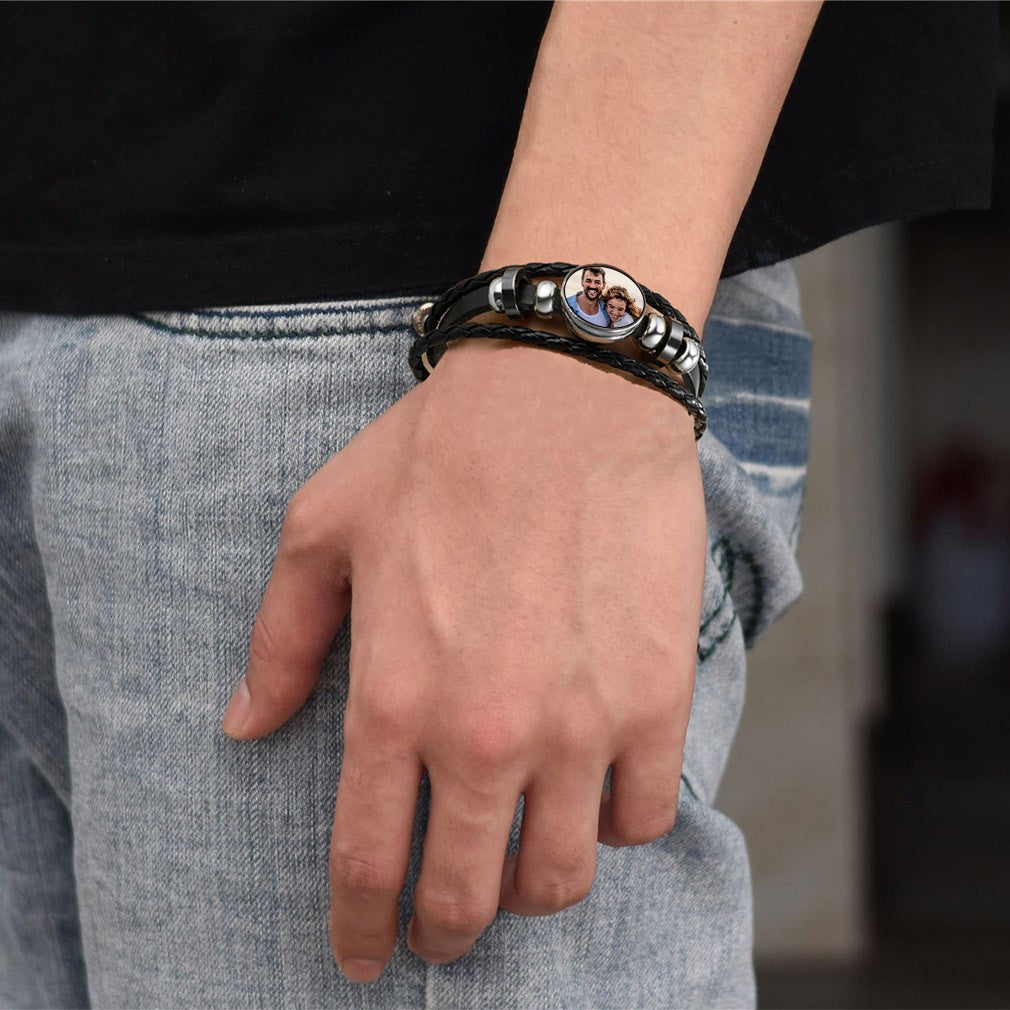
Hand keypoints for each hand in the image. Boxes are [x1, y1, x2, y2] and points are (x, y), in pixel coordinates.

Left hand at [220, 337, 705, 981]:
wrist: (567, 393)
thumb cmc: (441, 455)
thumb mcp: (324, 529)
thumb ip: (280, 640)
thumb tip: (245, 725)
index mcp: (393, 698)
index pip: (368, 860)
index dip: (360, 927)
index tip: (363, 957)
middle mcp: (486, 733)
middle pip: (469, 896)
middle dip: (446, 931)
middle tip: (441, 928)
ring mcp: (581, 724)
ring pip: (562, 876)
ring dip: (532, 888)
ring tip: (518, 863)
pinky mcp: (655, 699)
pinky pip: (645, 816)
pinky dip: (615, 825)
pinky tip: (593, 791)